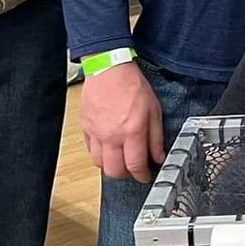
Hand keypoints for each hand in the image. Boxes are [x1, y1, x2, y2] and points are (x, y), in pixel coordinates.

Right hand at [81, 63, 165, 180]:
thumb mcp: (154, 110)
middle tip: (133, 169)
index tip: (145, 176)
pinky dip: (99, 153)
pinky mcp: (86, 128)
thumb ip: (156, 137)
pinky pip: (90, 150)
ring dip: (111, 165)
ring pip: (99, 164)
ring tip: (120, 159)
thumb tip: (158, 155)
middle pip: (114, 171)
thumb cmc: (132, 85)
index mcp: (132, 131)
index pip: (136, 165)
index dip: (142, 175)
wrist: (109, 69)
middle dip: (125, 175)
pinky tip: (108, 147)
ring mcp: (96, 133)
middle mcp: (112, 135)